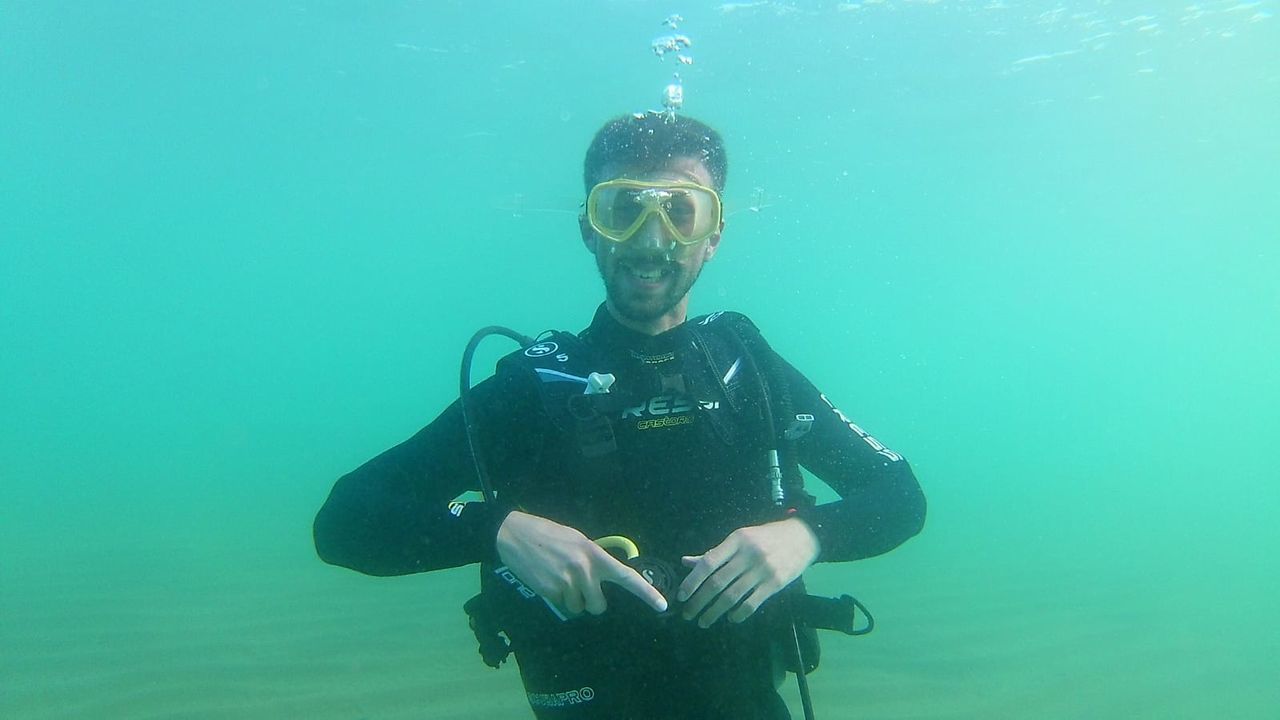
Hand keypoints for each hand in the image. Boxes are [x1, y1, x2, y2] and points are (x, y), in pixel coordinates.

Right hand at [495, 510, 668, 616]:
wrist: (513, 535)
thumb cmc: (546, 534)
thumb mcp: (576, 540)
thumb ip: (593, 558)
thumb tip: (604, 576)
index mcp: (595, 554)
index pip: (626, 577)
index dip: (646, 593)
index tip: (662, 605)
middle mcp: (584, 570)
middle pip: (599, 606)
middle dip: (592, 601)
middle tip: (580, 587)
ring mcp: (567, 583)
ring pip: (579, 608)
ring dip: (572, 600)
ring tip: (559, 579)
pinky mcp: (550, 592)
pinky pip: (562, 606)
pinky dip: (557, 599)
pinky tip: (548, 581)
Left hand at [676, 517, 819, 627]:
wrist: (802, 536)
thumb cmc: (766, 537)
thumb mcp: (740, 539)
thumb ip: (714, 553)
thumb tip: (686, 562)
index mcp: (736, 540)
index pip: (708, 563)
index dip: (692, 581)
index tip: (682, 596)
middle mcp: (748, 555)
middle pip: (717, 583)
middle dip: (699, 601)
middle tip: (687, 614)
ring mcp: (763, 570)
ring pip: (732, 596)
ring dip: (714, 612)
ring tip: (703, 621)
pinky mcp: (776, 583)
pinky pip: (752, 603)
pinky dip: (738, 614)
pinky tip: (730, 618)